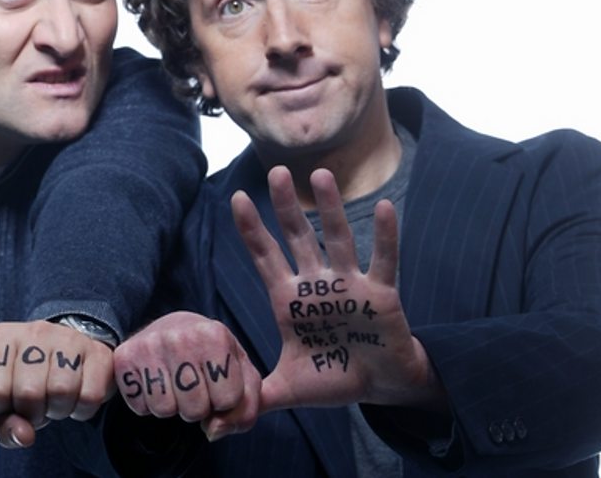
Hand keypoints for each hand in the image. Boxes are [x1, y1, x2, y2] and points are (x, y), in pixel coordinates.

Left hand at [0, 320, 115, 447]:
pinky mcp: (99, 351)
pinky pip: (91, 396)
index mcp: (0, 339)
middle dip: (34, 412)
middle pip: (29, 392)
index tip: (10, 402)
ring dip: (60, 410)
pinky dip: (83, 410)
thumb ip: (3, 425)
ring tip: (56, 400)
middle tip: (38, 405)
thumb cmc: (26, 382)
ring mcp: (68, 337)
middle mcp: (33, 330)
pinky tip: (76, 398)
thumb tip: (24, 436)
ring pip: (62, 391)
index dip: (3, 409)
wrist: (69, 356)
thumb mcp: (5, 402)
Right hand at [113, 311, 261, 440]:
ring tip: (175, 383)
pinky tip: (156, 382)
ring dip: (172, 406)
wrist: (174, 329)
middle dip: (198, 407)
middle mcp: (180, 336)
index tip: (218, 381)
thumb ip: (248, 408)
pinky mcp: (125, 358)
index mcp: (215, 335)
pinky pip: (140, 407)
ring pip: (164, 411)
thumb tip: (213, 431)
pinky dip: (148, 404)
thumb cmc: (212, 357)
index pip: (229, 400)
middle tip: (194, 383)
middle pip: (194, 410)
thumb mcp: (242, 375)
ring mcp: (149, 346)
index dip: (226, 401)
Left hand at [236, 166, 444, 413]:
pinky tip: (384, 207)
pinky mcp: (381, 294)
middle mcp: (316, 285)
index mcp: (289, 300)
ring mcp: (349, 285)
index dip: (251, 230)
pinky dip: (384, 236)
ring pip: (338, 239)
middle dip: (286, 207)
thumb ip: (254, 397)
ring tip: (321, 175)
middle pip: (298, 238)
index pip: (265, 258)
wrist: (378, 386)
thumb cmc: (332, 378)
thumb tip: (216, 427)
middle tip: (274, 172)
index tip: (235, 198)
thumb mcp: (286, 389)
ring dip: (331, 209)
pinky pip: (384, 260)